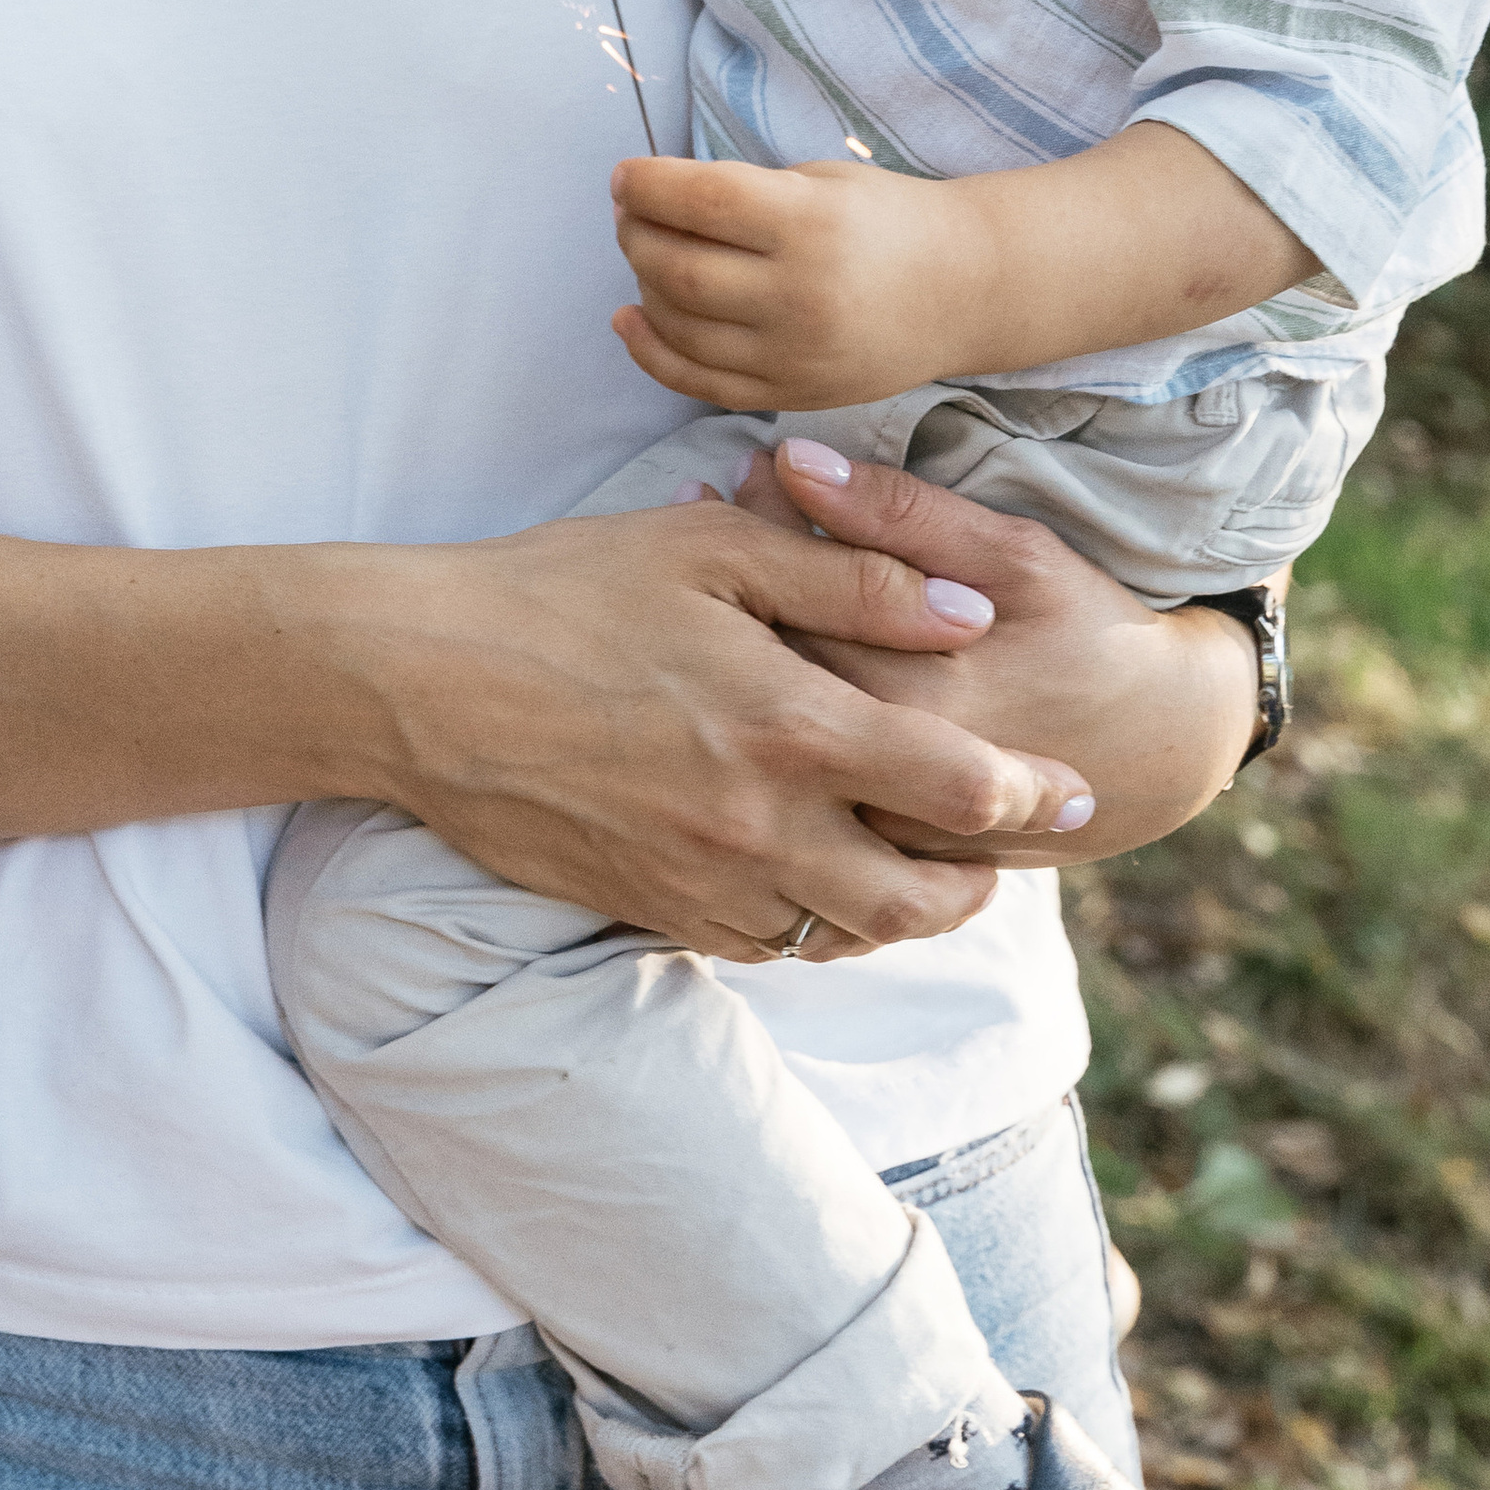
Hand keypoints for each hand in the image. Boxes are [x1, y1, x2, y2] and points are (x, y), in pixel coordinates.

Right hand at [353, 491, 1093, 970]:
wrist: (418, 684)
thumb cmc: (562, 590)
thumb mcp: (711, 547)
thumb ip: (853, 578)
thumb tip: (966, 612)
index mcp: (786, 724)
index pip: (956, 786)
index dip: (1031, 795)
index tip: (1071, 789)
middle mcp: (756, 824)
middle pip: (918, 898)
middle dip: (983, 884)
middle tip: (1008, 853)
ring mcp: (701, 881)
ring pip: (844, 934)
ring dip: (902, 912)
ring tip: (927, 870)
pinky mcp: (651, 912)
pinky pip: (765, 942)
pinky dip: (813, 922)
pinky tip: (816, 876)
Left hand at [612, 153, 970, 410]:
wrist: (964, 291)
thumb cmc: (888, 221)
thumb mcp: (822, 183)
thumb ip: (742, 193)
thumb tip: (653, 200)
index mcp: (812, 224)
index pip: (701, 200)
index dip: (646, 185)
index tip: (625, 176)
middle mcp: (801, 294)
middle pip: (678, 267)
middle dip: (634, 233)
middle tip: (630, 213)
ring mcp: (794, 355)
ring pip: (679, 325)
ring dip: (641, 283)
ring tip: (644, 255)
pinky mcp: (790, 394)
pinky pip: (697, 382)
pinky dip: (650, 350)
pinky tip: (630, 318)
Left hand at [736, 443, 1263, 861]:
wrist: (1158, 753)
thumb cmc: (1089, 634)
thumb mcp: (1016, 556)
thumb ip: (904, 515)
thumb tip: (794, 459)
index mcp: (913, 693)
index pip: (796, 596)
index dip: (760, 522)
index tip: (736, 469)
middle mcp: (881, 771)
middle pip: (766, 668)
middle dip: (732, 581)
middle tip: (700, 511)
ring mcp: (873, 820)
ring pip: (770, 731)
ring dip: (732, 650)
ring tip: (707, 577)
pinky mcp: (874, 851)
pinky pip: (793, 782)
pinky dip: (763, 715)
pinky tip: (740, 659)